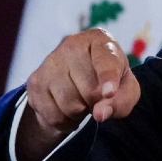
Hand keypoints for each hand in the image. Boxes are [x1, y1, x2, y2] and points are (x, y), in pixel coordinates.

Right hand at [16, 28, 140, 160]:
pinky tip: (67, 107)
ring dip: (80, 113)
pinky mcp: (35, 81)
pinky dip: (64, 120)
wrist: (78, 83)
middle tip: (96, 96)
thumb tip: (100, 114)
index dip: (108, 78)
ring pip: (69, 105)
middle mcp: (72, 45)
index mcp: (100, 40)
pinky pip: (53, 115)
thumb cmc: (110, 83)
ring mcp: (50, 62)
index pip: (105, 61)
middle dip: (96, 103)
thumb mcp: (126, 90)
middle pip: (89, 91)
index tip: (109, 93)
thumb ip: (121, 101)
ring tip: (82, 101)